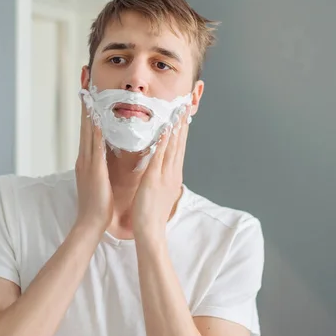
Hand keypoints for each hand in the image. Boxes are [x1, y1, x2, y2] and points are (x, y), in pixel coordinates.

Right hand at [74, 102, 113, 234]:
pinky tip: (98, 118)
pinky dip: (96, 131)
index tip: (88, 93)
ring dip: (88, 111)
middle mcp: (84, 157)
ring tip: (89, 92)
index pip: (87, 130)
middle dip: (84, 103)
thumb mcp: (98, 180)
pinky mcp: (94, 169)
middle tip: (84, 82)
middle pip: (84, 125)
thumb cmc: (97, 204)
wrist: (90, 222)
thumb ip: (100, 165)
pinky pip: (96, 146)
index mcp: (86, 160)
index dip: (87, 110)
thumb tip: (105, 155)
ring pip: (88, 131)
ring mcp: (87, 162)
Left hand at [132, 107, 189, 240]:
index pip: (179, 148)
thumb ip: (161, 176)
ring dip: (176, 127)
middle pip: (179, 143)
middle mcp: (172, 172)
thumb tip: (161, 167)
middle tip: (185, 105)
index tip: (183, 115)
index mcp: (173, 174)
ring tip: (178, 110)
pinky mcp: (155, 179)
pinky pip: (160, 157)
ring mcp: (165, 175)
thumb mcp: (159, 190)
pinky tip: (165, 129)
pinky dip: (164, 142)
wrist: (150, 230)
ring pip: (172, 147)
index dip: (181, 130)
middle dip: (182, 123)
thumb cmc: (151, 213)